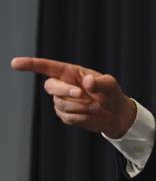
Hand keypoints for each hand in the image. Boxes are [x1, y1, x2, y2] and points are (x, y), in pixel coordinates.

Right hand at [10, 57, 136, 138]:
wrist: (115, 113)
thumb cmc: (112, 94)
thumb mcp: (110, 85)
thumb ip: (100, 82)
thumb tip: (87, 81)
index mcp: (72, 73)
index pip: (48, 67)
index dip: (31, 65)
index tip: (15, 63)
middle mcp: (63, 85)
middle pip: (51, 86)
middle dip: (65, 91)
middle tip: (82, 94)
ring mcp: (62, 101)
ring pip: (62, 104)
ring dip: (81, 107)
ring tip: (97, 106)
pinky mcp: (65, 115)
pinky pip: (68, 117)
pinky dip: (82, 116)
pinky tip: (92, 113)